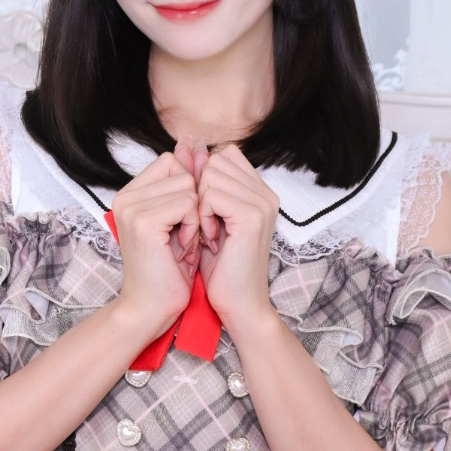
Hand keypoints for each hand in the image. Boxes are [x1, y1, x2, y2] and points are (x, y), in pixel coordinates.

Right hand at [109, 153, 199, 339]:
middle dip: (193, 203)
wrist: (151, 309)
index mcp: (130, 193)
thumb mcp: (179, 218)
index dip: (188, 190)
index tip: (183, 221)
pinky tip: (182, 246)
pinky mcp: (143, 221)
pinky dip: (193, 225)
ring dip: (195, 216)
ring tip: (181, 241)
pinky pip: (188, 203)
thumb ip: (184, 180)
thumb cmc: (169, 268)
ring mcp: (131, 207)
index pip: (171, 162)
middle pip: (181, 171)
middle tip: (183, 235)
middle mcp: (125, 196)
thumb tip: (192, 142)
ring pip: (187, 186)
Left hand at [193, 144, 279, 326]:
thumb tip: (184, 145)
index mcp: (259, 190)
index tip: (203, 209)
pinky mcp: (252, 215)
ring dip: (200, 205)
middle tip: (206, 225)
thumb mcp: (207, 216)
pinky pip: (211, 194)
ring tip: (209, 232)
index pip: (224, 154)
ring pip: (211, 175)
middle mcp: (266, 192)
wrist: (238, 306)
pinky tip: (211, 238)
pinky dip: (203, 215)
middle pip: (216, 160)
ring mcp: (262, 202)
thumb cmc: (220, 266)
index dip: (204, 177)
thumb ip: (200, 181)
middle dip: (200, 191)